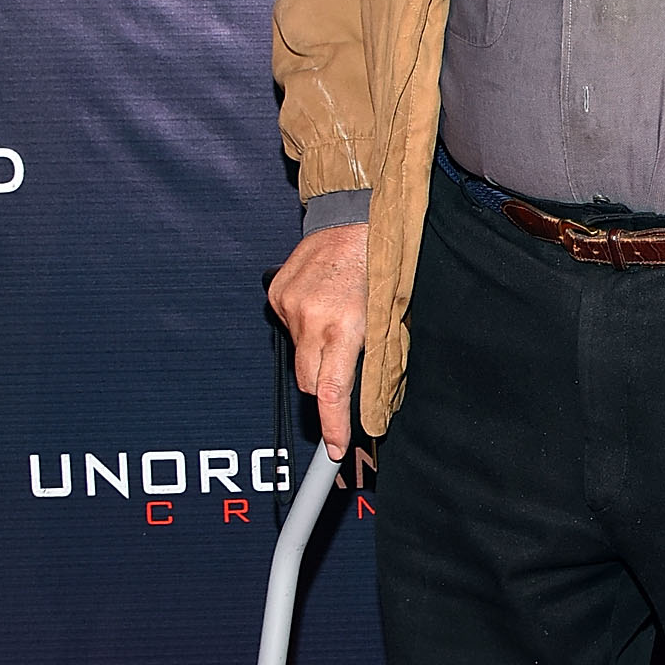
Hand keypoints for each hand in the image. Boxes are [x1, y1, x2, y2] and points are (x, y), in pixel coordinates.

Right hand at [266, 222, 368, 460]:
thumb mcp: (388, 314)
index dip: (333, 425)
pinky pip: (289, 327)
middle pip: (308, 381)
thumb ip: (376, 355)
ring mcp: (289, 305)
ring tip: (336, 320)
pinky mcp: (276, 292)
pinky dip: (305, 326)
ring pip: (299, 355)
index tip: (335, 449)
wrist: (352, 216)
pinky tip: (322, 302)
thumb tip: (367, 397)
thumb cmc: (379, 264)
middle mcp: (312, 318)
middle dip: (324, 387)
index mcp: (345, 326)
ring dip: (316, 351)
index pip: (331, 392)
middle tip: (342, 373)